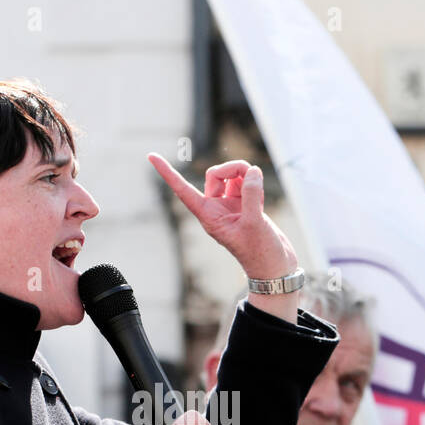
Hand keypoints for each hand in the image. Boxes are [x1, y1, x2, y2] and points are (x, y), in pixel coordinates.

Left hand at [147, 153, 296, 280]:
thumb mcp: (254, 223)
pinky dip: (253, 183)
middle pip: (214, 175)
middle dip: (232, 168)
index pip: (182, 190)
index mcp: (208, 217)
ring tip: (257, 183)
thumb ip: (251, 194)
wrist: (273, 267)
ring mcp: (230, 207)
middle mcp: (216, 209)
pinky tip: (262, 197)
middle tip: (249, 173)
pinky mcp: (245, 206)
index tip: (150, 156)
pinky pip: (245, 184)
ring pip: (231, 176)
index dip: (167, 172)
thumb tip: (252, 171)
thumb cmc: (260, 253)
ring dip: (244, 173)